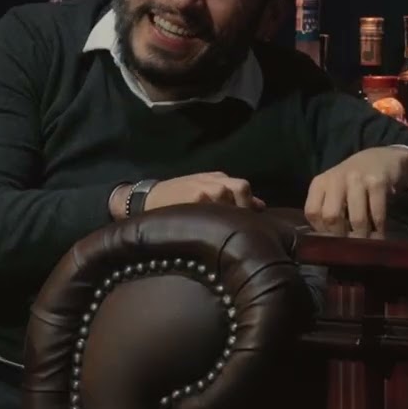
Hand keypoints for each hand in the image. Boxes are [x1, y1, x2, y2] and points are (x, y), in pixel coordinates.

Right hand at [111, 172, 265, 218]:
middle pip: (242, 189)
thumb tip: (261, 207)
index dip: (248, 206)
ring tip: (223, 230)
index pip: (245, 188)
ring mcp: (207, 189)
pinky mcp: (197, 199)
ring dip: (232, 215)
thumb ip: (232, 197)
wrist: (147, 198)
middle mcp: (215, 180)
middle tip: (236, 226)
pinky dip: (219, 220)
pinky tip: (213, 231)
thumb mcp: (204, 189)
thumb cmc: (176, 198)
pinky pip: (218, 212)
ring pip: (232, 200)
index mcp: (218, 177)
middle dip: (243, 208)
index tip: (246, 223)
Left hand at [304, 146, 407, 234]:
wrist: (381, 157)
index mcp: (320, 182)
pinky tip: (379, 234)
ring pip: (356, 218)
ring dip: (362, 236)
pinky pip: (377, 213)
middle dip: (341, 236)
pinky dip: (378, 228)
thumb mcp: (333, 189)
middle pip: (331, 217)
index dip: (321, 230)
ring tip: (365, 244)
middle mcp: (335, 179)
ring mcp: (357, 179)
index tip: (332, 239)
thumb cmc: (353, 179)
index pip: (312, 212)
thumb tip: (326, 242)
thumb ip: (327, 208)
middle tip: (349, 245)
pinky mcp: (377, 182)